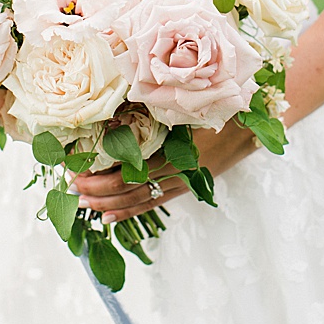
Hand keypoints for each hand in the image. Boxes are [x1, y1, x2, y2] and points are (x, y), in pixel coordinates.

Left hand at [71, 120, 260, 223]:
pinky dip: (130, 210)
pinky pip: (154, 202)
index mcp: (174, 152)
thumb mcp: (182, 107)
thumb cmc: (215, 107)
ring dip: (109, 204)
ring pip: (140, 200)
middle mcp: (178, 172)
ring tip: (83, 205)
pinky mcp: (187, 186)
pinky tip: (110, 215)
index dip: (99, 176)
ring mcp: (183, 182)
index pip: (128, 172)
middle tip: (71, 189)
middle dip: (98, 191)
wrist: (253, 124)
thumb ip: (150, 113)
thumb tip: (109, 116)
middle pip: (130, 189)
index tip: (74, 170)